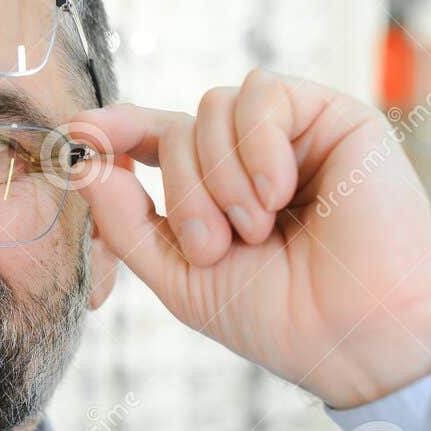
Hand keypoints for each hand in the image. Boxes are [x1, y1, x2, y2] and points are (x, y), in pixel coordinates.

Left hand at [73, 70, 430, 408]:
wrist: (352, 335)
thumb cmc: (275, 315)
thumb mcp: (178, 275)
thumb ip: (125, 218)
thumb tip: (80, 158)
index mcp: (214, 189)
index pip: (153, 138)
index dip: (114, 129)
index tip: (78, 131)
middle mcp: (250, 155)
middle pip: (178, 129)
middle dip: (184, 193)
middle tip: (218, 248)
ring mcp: (292, 134)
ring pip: (213, 107)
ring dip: (221, 178)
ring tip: (257, 229)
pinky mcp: (334, 117)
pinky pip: (263, 94)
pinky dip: (258, 147)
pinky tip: (280, 193)